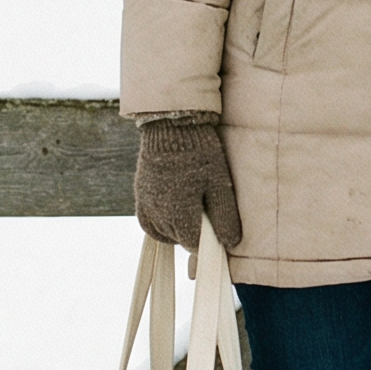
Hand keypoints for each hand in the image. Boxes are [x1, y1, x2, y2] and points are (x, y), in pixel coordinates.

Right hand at [134, 114, 242, 249]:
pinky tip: (173, 214)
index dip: (208, 239)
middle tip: (207, 212)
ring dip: (177, 229)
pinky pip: (148, 222)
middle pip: (178, 239)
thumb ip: (224, 216)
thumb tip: (230, 242)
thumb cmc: (200, 153)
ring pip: (162, 232)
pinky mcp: (140, 194)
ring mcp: (146, 204)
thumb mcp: (219, 183)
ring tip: (193, 212)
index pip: (193, 243)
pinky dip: (161, 224)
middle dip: (194, 233)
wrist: (172, 126)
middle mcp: (157, 213)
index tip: (217, 227)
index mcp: (177, 212)